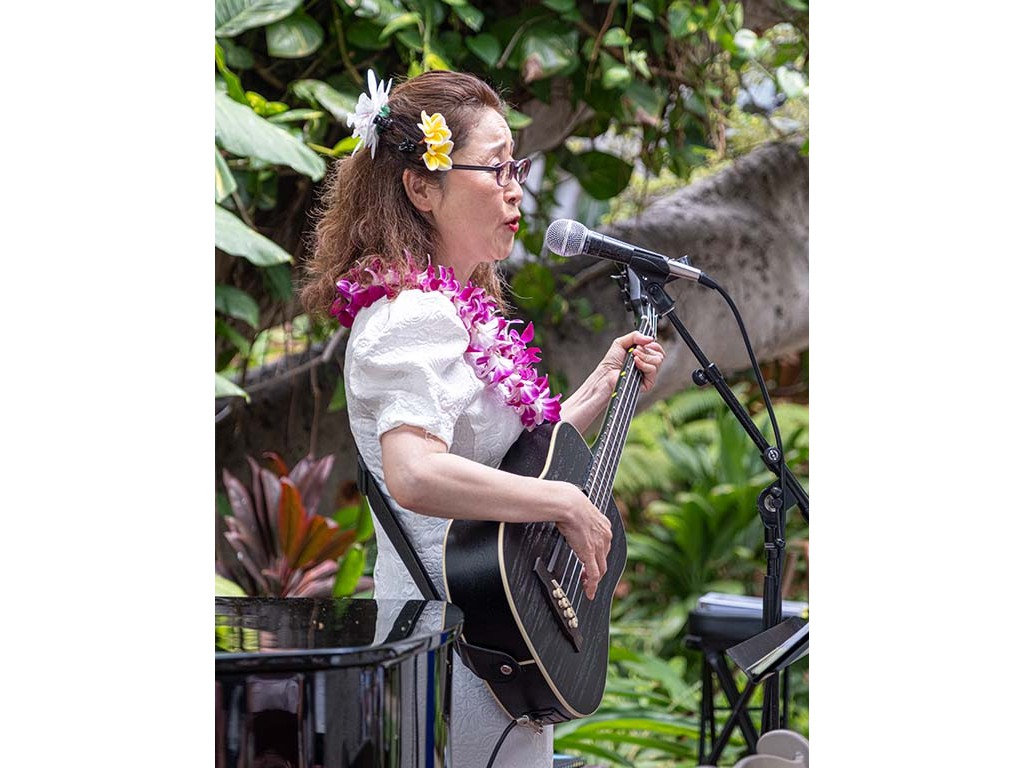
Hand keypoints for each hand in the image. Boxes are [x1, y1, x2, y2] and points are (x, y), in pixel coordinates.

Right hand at [550, 481, 611, 599]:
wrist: (569, 503)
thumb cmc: (569, 503)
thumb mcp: (579, 512)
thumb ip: (579, 519)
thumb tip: (569, 518)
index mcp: (604, 525)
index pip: (604, 546)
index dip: (598, 557)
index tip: (591, 562)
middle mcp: (605, 536)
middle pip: (604, 559)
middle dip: (597, 570)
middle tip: (588, 577)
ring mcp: (599, 546)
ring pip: (601, 569)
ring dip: (594, 580)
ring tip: (587, 587)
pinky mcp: (590, 553)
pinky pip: (594, 574)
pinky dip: (592, 585)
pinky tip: (589, 591)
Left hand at [597, 331, 665, 393]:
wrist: (606, 374)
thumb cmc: (611, 361)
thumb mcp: (621, 343)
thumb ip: (635, 336)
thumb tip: (650, 338)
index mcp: (644, 356)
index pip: (657, 350)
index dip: (653, 345)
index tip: (643, 343)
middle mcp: (647, 365)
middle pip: (659, 355)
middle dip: (646, 350)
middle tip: (634, 350)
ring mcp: (648, 375)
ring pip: (657, 361)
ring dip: (645, 356)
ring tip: (633, 356)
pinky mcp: (647, 383)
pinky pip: (652, 370)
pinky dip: (644, 364)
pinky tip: (635, 362)